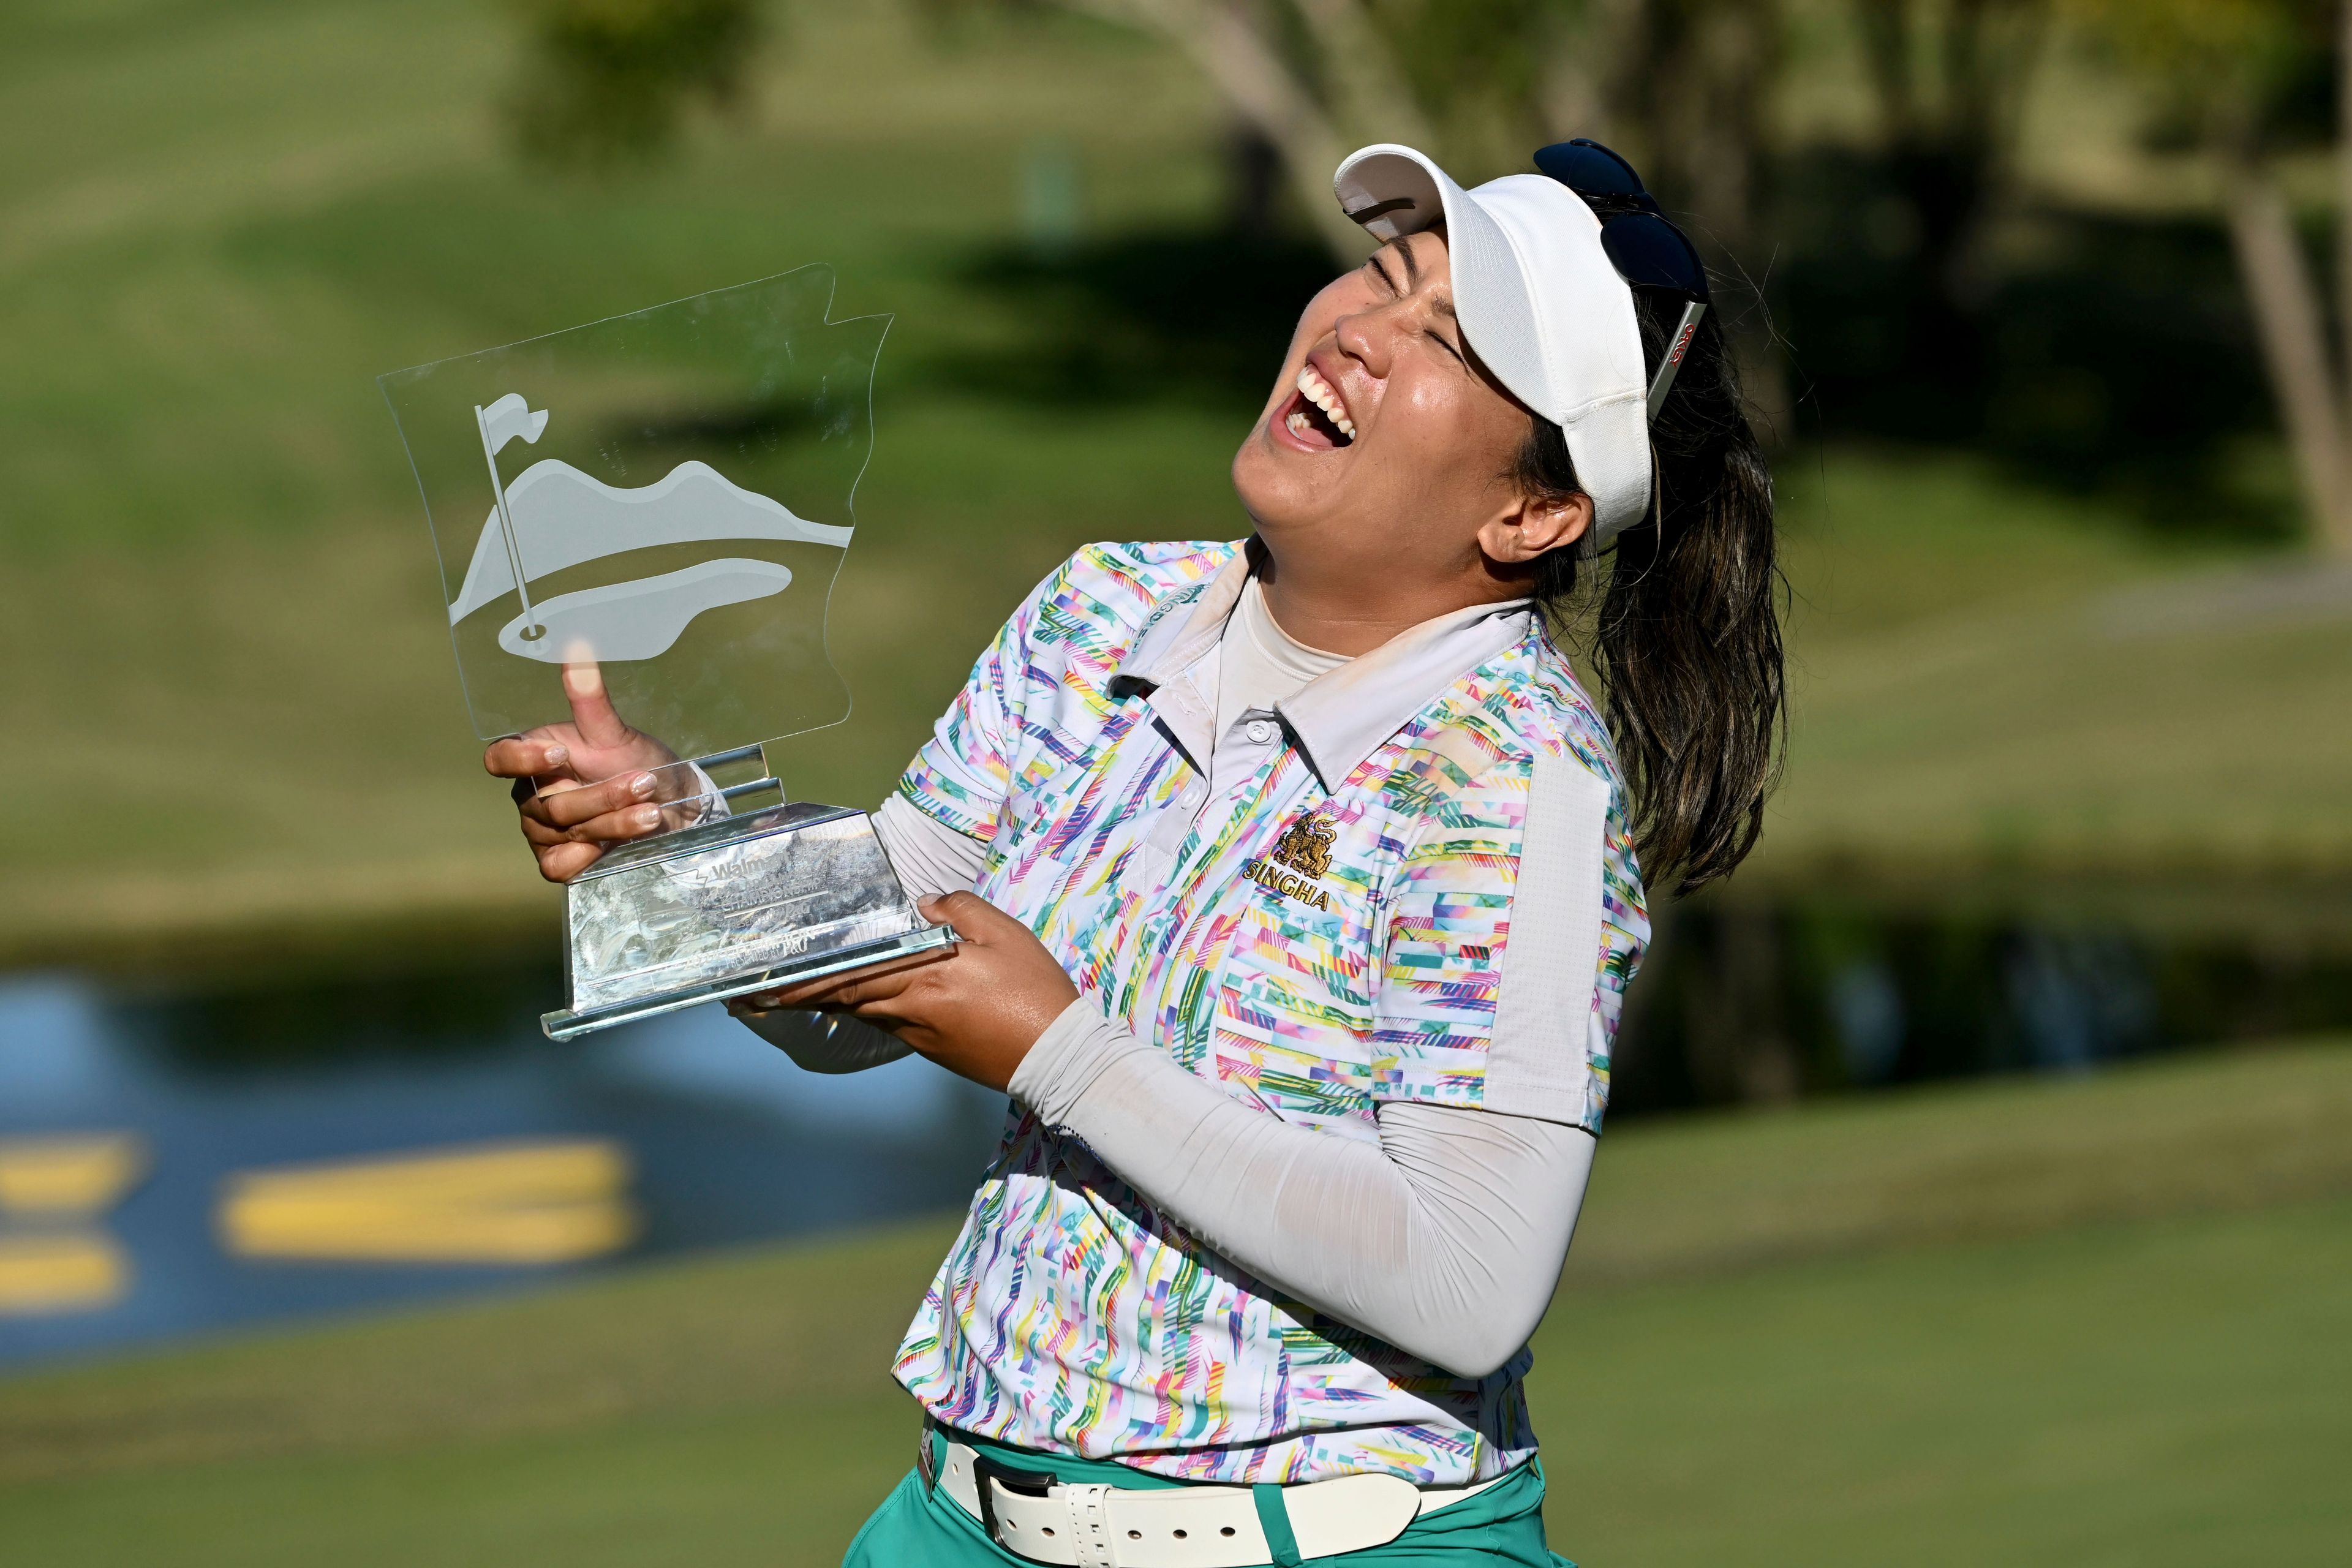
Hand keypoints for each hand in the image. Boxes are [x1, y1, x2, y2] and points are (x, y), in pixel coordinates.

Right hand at [482, 661, 682, 882]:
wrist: (667, 804)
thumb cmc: (635, 760)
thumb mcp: (617, 732)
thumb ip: (591, 700)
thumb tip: (577, 651)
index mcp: (533, 756)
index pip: (499, 758)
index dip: (522, 758)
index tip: (562, 753)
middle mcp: (530, 795)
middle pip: (547, 802)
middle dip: (602, 795)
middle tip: (644, 782)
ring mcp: (541, 830)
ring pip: (563, 831)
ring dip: (612, 822)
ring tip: (651, 811)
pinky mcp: (557, 859)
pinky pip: (558, 865)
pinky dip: (587, 856)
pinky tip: (615, 847)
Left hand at [728, 892, 1078, 1091]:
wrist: (1058, 1057)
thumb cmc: (1033, 991)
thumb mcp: (1002, 933)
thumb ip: (956, 909)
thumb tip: (920, 905)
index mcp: (922, 977)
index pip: (849, 975)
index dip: (803, 979)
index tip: (763, 982)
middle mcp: (909, 1009)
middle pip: (845, 997)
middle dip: (800, 993)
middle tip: (759, 991)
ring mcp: (920, 1034)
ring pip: (864, 1010)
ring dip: (829, 1000)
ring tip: (797, 991)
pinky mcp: (934, 1048)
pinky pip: (890, 1021)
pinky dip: (866, 1008)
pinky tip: (863, 999)